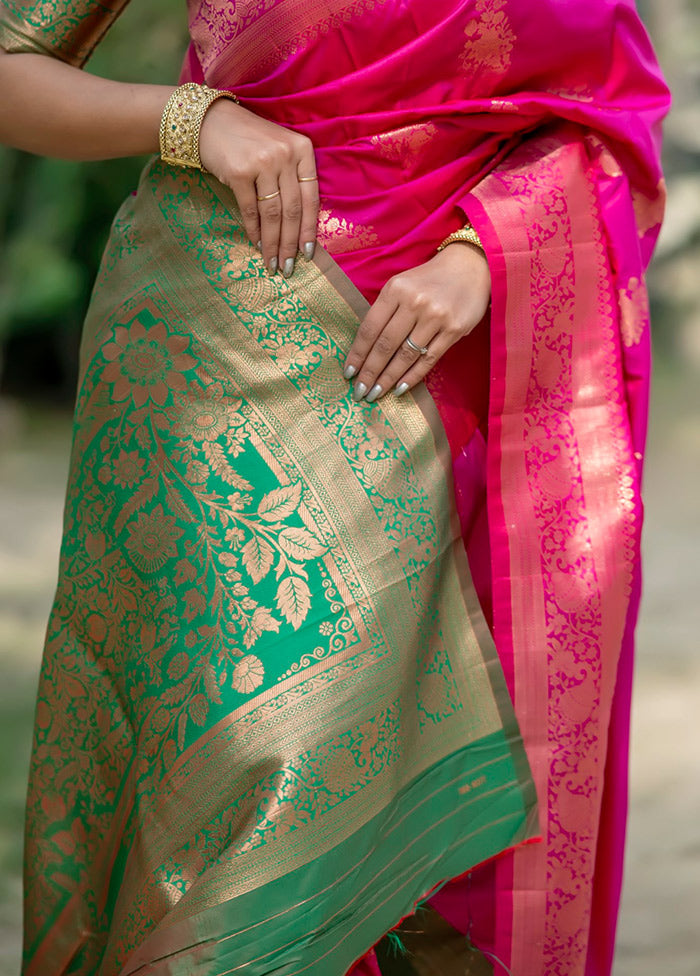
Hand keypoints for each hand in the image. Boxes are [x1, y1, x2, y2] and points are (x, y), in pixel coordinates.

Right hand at [199, 99, 318, 276]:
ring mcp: (262, 162)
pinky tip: (256, 244)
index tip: (308, 254)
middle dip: (290, 244)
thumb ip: (292, 178)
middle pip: (292, 210)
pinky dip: (254, 230)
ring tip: (272, 263)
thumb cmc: (248, 140)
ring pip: (272, 214)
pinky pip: (250, 210)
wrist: (209, 120)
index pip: (311, 198)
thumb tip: (298, 228)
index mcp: (302, 149)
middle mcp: (285, 154)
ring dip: (272, 243)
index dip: (309, 230)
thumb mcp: (278, 150)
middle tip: (288, 267)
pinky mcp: (239, 172)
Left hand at [342, 243, 490, 400]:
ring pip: (406, 356)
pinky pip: (428, 359)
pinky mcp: (454, 330)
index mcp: (396, 289)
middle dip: (369, 372)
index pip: (370, 328)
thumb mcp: (402, 285)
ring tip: (376, 394)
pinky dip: (412, 376)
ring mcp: (435, 317)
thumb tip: (365, 350)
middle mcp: (414, 303)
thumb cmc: (429, 280)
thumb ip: (385, 311)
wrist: (470, 267)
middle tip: (359, 392)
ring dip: (388, 379)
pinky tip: (399, 389)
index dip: (357, 354)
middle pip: (385, 345)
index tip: (348, 374)